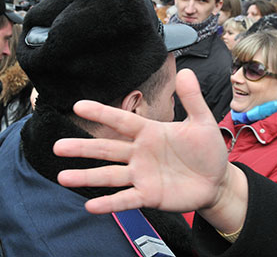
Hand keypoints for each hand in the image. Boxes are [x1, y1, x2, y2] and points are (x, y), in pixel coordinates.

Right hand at [54, 69, 229, 214]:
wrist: (217, 181)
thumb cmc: (207, 150)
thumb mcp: (203, 122)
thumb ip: (192, 99)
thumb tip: (185, 71)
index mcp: (149, 132)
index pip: (121, 121)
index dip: (101, 113)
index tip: (78, 106)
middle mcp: (140, 153)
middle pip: (106, 149)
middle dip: (83, 147)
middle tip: (58, 146)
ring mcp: (142, 175)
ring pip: (109, 175)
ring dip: (86, 176)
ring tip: (63, 177)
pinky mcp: (149, 195)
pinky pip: (126, 199)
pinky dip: (109, 203)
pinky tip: (90, 206)